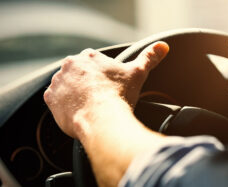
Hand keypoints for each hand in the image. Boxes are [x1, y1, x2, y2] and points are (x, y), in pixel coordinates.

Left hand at [44, 42, 168, 138]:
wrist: (102, 119)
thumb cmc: (120, 95)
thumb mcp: (138, 73)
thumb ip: (149, 57)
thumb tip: (162, 47)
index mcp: (89, 56)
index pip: (94, 63)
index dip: (103, 76)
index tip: (109, 87)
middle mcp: (70, 65)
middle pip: (79, 74)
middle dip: (88, 84)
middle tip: (101, 98)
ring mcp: (58, 81)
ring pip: (67, 86)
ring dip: (75, 93)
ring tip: (90, 106)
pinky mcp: (50, 98)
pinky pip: (55, 100)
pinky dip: (64, 105)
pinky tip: (79, 111)